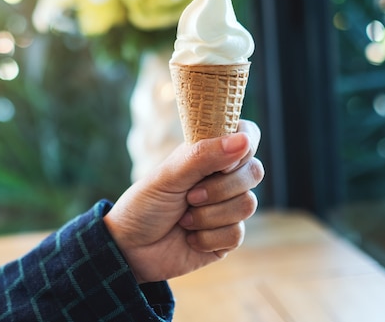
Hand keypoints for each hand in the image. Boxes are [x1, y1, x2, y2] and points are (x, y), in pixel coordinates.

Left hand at [103, 120, 263, 283]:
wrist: (130, 249)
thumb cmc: (145, 205)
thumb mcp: (169, 175)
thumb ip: (204, 155)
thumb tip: (243, 139)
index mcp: (208, 155)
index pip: (246, 134)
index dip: (243, 145)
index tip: (221, 163)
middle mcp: (222, 178)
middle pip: (254, 171)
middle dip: (220, 188)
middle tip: (190, 196)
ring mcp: (227, 208)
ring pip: (247, 204)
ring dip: (209, 215)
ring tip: (183, 219)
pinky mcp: (227, 238)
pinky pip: (236, 233)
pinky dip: (207, 237)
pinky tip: (189, 237)